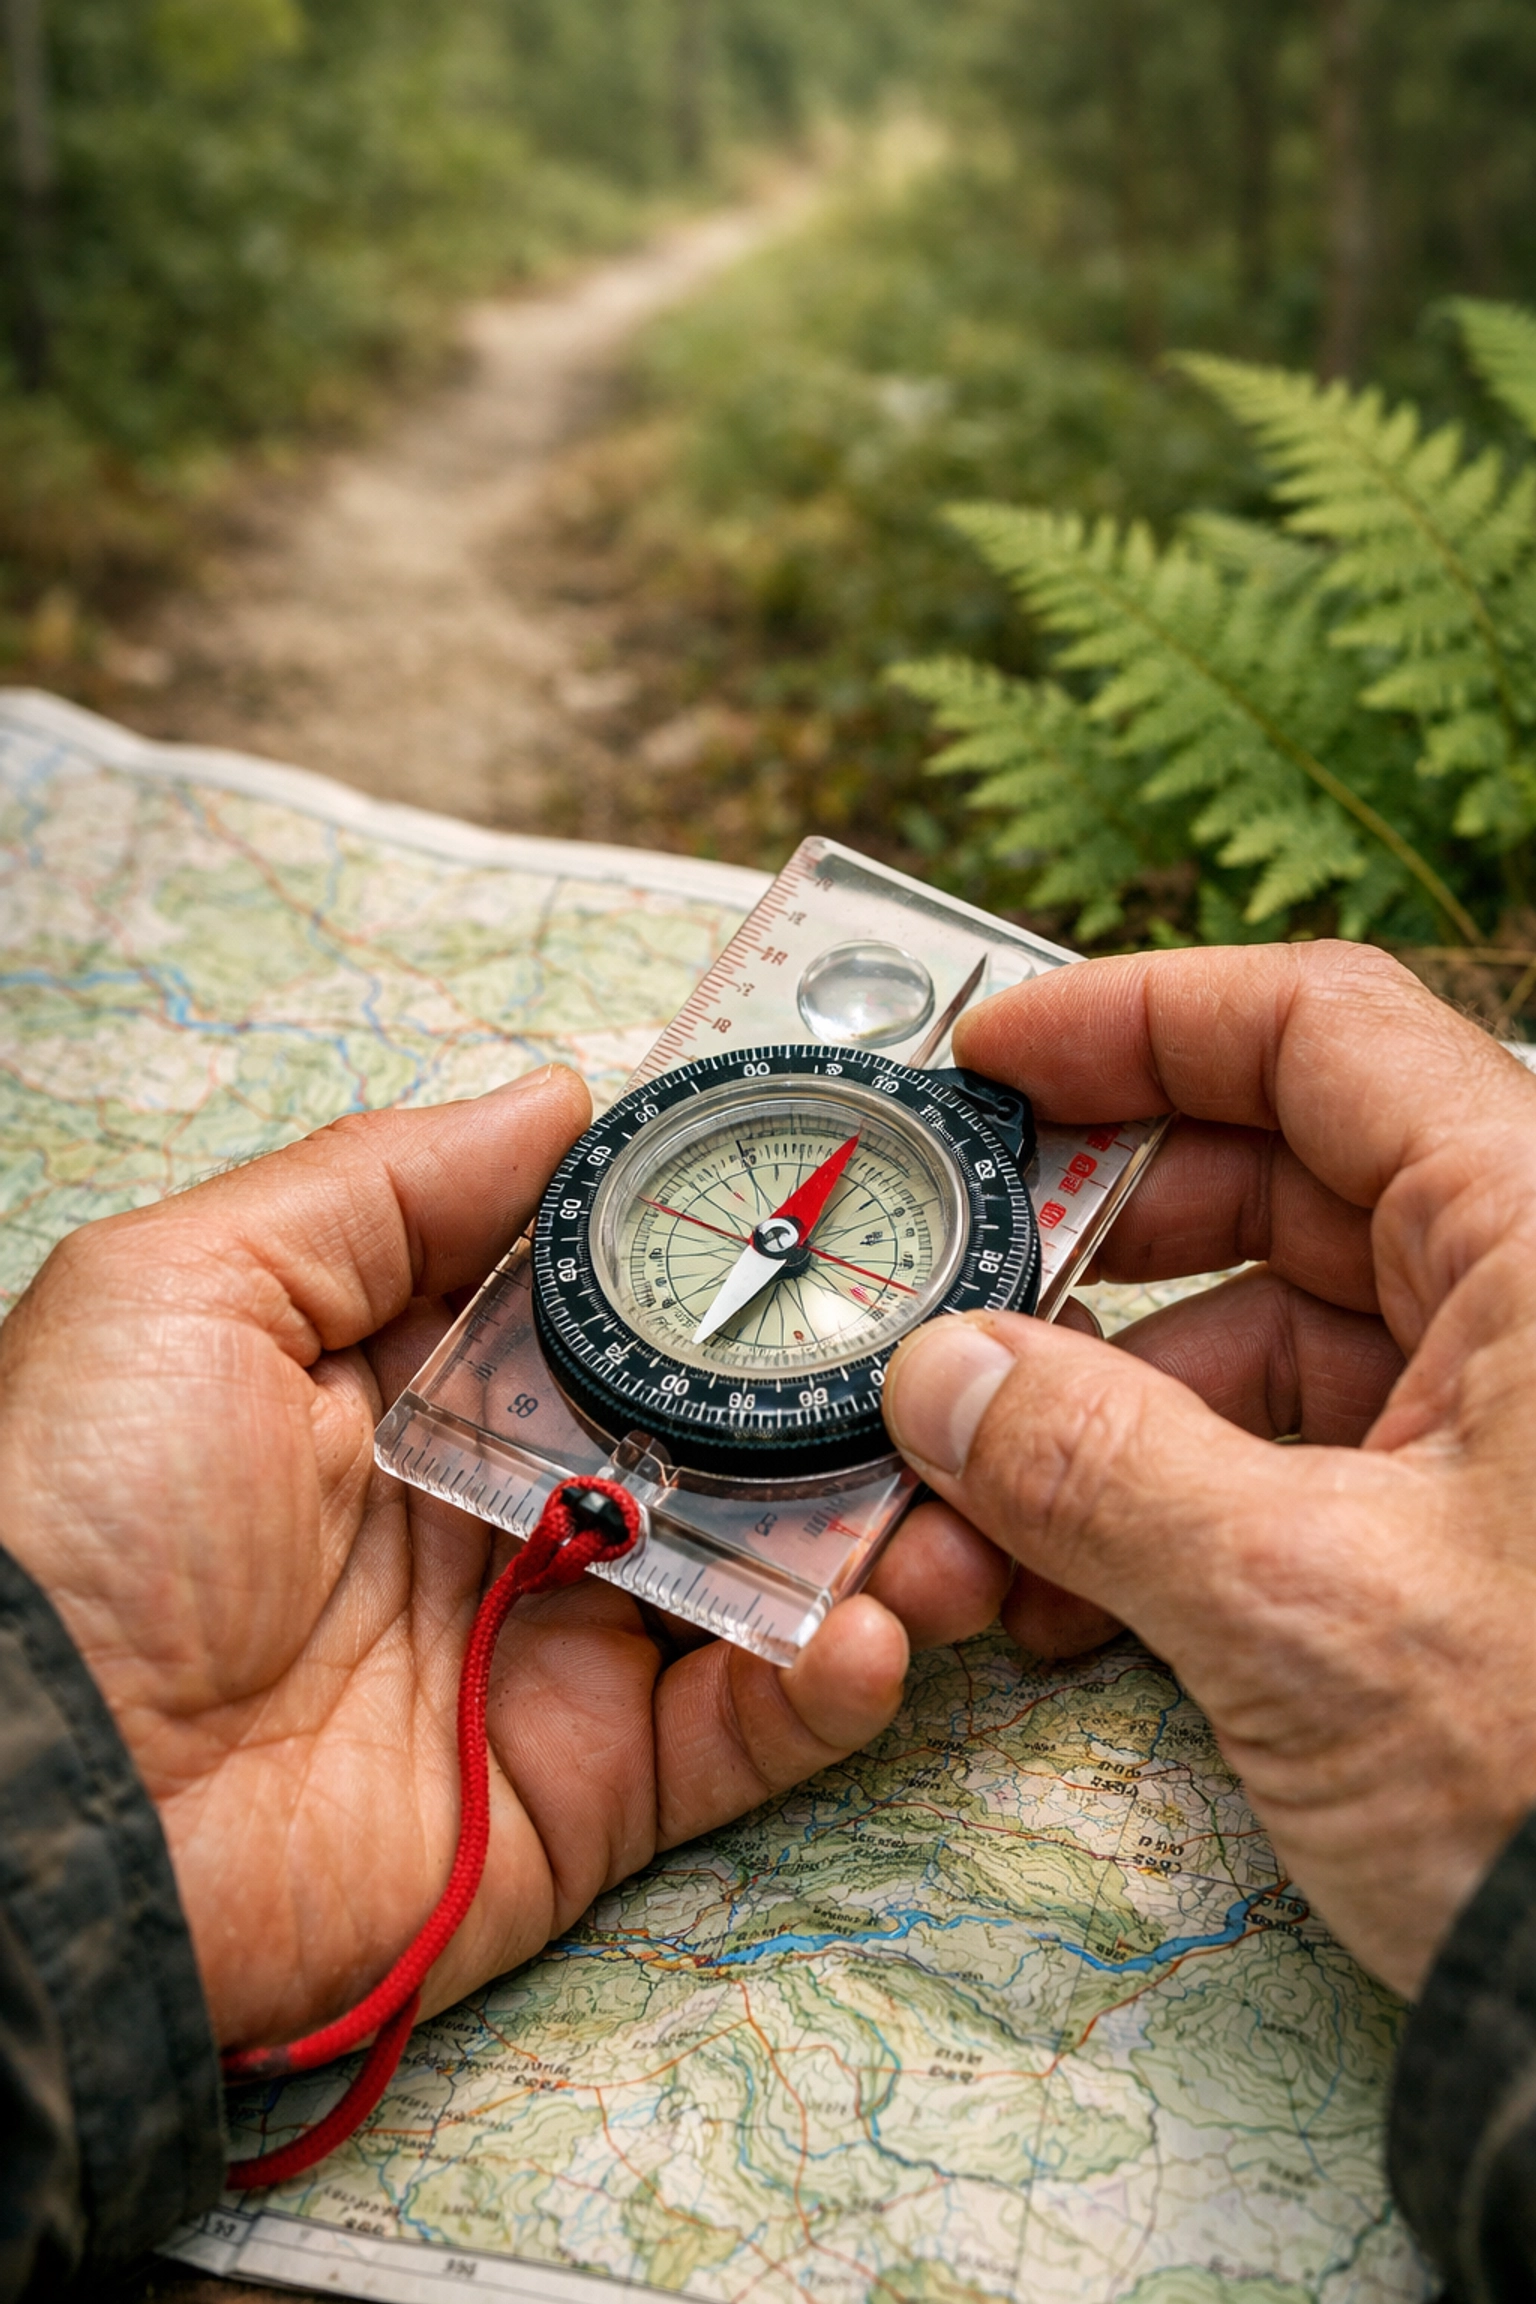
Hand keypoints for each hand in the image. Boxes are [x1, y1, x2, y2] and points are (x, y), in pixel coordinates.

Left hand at [0, 1070, 1008, 2052]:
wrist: (31, 1811)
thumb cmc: (75, 1517)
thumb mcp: (192, 1290)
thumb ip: (386, 1188)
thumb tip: (562, 1097)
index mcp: (419, 1376)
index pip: (616, 1294)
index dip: (727, 1244)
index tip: (854, 1186)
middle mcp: (506, 1500)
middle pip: (721, 1431)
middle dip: (849, 1386)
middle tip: (973, 1337)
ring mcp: (554, 1647)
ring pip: (768, 1574)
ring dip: (886, 1530)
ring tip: (970, 1488)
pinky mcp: (584, 1792)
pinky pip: (743, 1732)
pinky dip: (827, 1682)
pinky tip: (875, 1623)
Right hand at [882, 942, 1535, 1997]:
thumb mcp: (1299, 1608)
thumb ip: (1093, 1466)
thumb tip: (937, 1378)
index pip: (1320, 1032)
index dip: (1137, 1020)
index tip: (986, 1061)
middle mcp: (1530, 1298)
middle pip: (1270, 1187)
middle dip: (1082, 1258)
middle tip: (938, 1303)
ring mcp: (1502, 1418)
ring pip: (1260, 1344)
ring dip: (1093, 1423)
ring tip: (964, 1525)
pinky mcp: (1468, 1528)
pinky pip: (1284, 1461)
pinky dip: (1160, 1508)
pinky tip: (1056, 1599)